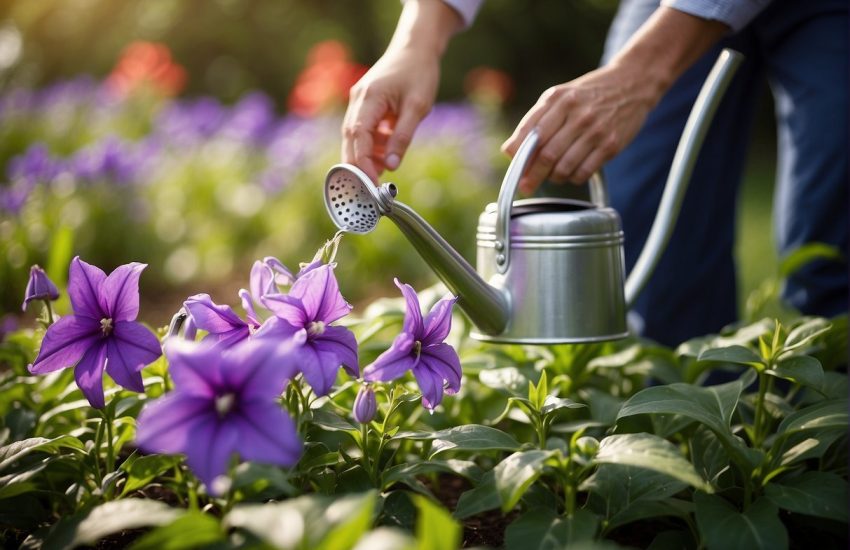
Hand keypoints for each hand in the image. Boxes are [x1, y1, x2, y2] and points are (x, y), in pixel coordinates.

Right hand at [341, 46, 439, 182]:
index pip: (358, 136)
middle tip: (370, 188)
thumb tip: (391, 166)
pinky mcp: (364, 104)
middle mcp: (357, 100)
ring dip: (365, 157)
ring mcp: (358, 101)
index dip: (362, 162)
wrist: (415, 48)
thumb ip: (402, 137)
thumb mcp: (417, 107)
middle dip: (358, 165)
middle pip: (350, 139)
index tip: (372, 183)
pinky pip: (362, 130)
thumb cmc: (419, 74)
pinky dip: (370, 145)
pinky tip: (383, 155)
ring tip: (382, 172)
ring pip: (354, 137)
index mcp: (369, 98)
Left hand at [501, 62, 659, 194]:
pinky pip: (584, 172)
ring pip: (564, 167)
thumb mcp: (559, 97)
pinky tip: (571, 173)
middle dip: (532, 175)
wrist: (632, 83)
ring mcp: (596, 130)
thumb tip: (508, 150)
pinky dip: (573, 178)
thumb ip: (533, 121)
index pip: (531, 134)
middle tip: (526, 186)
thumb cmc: (588, 93)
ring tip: (552, 176)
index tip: (515, 172)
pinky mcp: (611, 145)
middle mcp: (577, 115)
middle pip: (547, 154)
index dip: (520, 157)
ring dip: (554, 178)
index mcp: (559, 100)